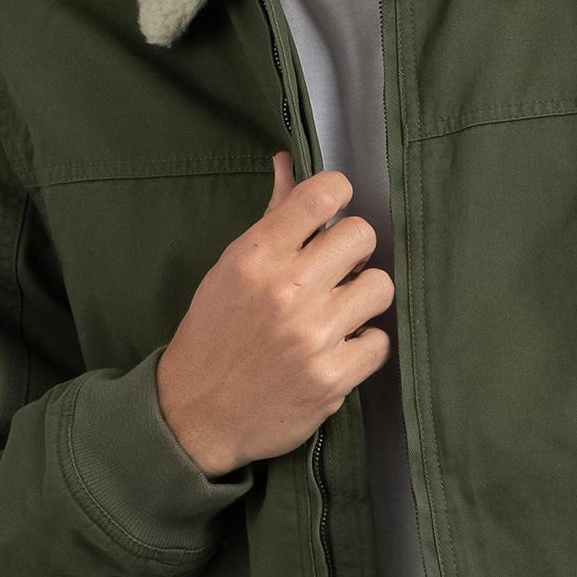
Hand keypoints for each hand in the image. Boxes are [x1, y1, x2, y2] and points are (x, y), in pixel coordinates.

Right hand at [155, 152, 394, 477]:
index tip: (332, 213)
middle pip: (362, 235)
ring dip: (362, 297)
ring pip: (380, 286)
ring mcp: (312, 336)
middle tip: (334, 270)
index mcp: (256, 256)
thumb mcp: (231, 268)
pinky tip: (338, 348)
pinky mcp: (332, 378)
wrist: (196, 414)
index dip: (337, 195)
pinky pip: (380, 340)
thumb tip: (289, 162)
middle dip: (351, 251)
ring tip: (338, 310)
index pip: (324, 193)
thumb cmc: (214, 332)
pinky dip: (363, 344)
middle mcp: (286, 291)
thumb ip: (272, 217)